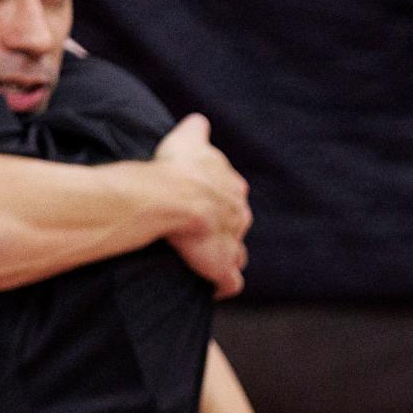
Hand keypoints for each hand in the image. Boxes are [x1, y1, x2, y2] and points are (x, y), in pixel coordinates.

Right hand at [153, 114, 250, 297]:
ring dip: (225, 258)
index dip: (218, 202)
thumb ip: (196, 131)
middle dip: (224, 230)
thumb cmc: (177, 166)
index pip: (232, 196)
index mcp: (233, 188)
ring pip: (236, 254)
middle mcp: (239, 215)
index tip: (203, 206)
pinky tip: (212, 290)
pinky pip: (229, 283)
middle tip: (202, 235)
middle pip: (236, 225)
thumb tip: (199, 121)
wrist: (173, 197)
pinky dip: (223, 286)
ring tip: (207, 263)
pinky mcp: (221, 267)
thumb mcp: (188, 139)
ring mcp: (232, 242)